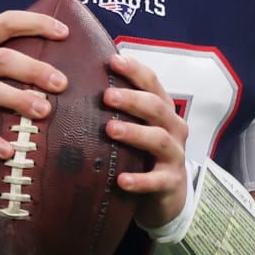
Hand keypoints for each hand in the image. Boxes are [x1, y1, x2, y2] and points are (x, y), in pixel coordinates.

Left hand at [104, 52, 189, 229]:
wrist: (168, 194)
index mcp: (163, 109)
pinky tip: (121, 180)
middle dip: (132, 99)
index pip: (153, 83)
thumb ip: (119, 107)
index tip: (113, 61)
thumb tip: (80, 81)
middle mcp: (173, 128)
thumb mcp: (137, 126)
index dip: (135, 70)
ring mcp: (174, 155)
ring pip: (158, 139)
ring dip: (135, 132)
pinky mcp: (171, 182)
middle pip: (156, 107)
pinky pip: (157, 180)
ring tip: (110, 129)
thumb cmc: (144, 152)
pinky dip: (140, 180)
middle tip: (107, 96)